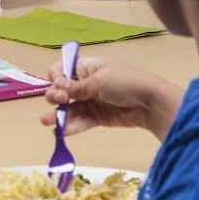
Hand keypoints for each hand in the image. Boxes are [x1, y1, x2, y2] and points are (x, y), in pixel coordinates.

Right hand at [40, 57, 178, 138]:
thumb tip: (56, 83)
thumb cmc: (126, 82)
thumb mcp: (99, 81)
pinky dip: (71, 126)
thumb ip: (76, 86)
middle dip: (55, 96)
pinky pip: (81, 121)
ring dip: (58, 115)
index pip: (63, 69)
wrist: (151, 103)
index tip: (57, 83)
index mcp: (87, 67)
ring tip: (48, 121)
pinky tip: (61, 132)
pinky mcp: (98, 117)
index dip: (56, 75)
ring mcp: (92, 101)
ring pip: (69, 108)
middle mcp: (86, 83)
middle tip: (59, 100)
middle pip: (62, 90)